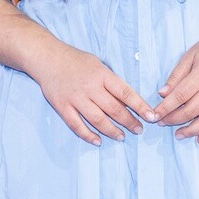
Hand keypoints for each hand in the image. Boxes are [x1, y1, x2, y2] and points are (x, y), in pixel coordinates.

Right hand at [31, 44, 157, 145]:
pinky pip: (77, 125)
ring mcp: (75, 98)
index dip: (140, 106)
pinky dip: (88, 135)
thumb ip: (110, 81)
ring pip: (97, 119)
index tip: (151, 116)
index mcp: (101, 75)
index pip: (125, 93)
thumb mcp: (98, 64)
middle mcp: (90, 87)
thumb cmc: (76, 60)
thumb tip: (127, 100)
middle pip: (114, 109)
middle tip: (139, 129)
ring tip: (122, 136)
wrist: (47, 57)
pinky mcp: (62, 107)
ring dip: (112, 131)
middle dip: (129, 121)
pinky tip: (98, 140)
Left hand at [151, 32, 198, 144]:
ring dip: (191, 130)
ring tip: (179, 135)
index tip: (154, 115)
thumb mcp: (190, 55)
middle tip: (162, 123)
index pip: (179, 96)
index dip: (165, 108)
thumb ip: (176, 75)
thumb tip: (163, 93)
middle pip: (191, 111)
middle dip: (174, 120)